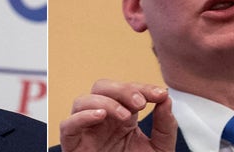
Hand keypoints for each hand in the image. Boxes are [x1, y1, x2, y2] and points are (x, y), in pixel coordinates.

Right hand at [59, 79, 176, 151]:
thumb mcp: (159, 149)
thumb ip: (165, 126)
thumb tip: (166, 99)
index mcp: (122, 116)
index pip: (128, 91)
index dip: (143, 88)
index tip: (160, 94)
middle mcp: (102, 119)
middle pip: (102, 87)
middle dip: (122, 89)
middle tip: (140, 103)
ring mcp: (86, 130)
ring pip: (82, 101)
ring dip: (105, 102)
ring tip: (125, 116)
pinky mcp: (73, 145)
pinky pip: (67, 125)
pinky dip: (81, 117)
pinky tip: (100, 116)